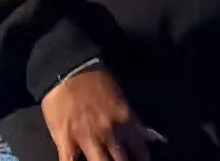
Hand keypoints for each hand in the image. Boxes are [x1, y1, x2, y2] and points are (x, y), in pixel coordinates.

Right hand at [41, 68, 155, 160]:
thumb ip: (136, 121)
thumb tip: (153, 138)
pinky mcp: (65, 140)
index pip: (140, 150)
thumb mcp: (121, 95)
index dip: (142, 159)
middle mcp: (108, 132)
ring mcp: (86, 138)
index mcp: (124, 120)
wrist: (67, 68)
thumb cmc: (95, 79)